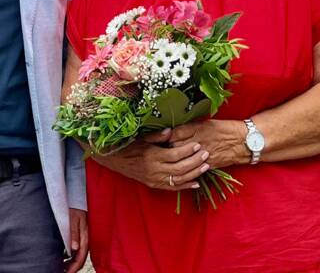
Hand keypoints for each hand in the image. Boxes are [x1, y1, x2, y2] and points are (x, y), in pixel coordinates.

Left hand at [65, 208, 88, 272]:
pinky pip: (76, 251)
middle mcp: (85, 242)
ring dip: (70, 264)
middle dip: (71, 268)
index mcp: (84, 239)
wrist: (77, 201)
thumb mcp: (73, 220)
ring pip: (78, 257)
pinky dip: (70, 257)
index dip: (73, 268)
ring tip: (61, 267)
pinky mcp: (80, 238)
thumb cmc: (74, 209)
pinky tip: (63, 258)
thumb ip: (74, 233)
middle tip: (62, 271)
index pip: (80, 259)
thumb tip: (74, 248)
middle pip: (79, 261)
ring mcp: (83, 240)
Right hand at [93, 128, 208, 190]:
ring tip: (205, 167)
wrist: (113, 159)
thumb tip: (171, 131)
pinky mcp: (153, 185)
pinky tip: (196, 183)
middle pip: (180, 168)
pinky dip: (185, 186)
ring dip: (194, 174)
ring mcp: (154, 179)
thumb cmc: (127, 145)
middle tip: (206, 154)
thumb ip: (157, 136)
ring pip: (179, 179)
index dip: (188, 150)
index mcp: (152, 156)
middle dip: (195, 161)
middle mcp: (154, 170)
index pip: (175, 154)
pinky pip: (172, 188)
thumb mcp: (141, 138)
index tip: (198, 144)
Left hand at [169, 120, 247, 168]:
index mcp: (198, 128)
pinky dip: (186, 167)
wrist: (243, 142)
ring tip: (170, 158)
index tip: (162, 137)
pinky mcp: (208, 164)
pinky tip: (181, 166)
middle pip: (176, 146)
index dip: (166, 136)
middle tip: (162, 148)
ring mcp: (203, 154)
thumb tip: (177, 129)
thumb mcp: (207, 123)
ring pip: (183, 158)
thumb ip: (191, 126)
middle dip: (168, 147)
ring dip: (176, 158)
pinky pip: (193, 167)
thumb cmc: (225, 129)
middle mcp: (199, 141)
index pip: (175, 133)